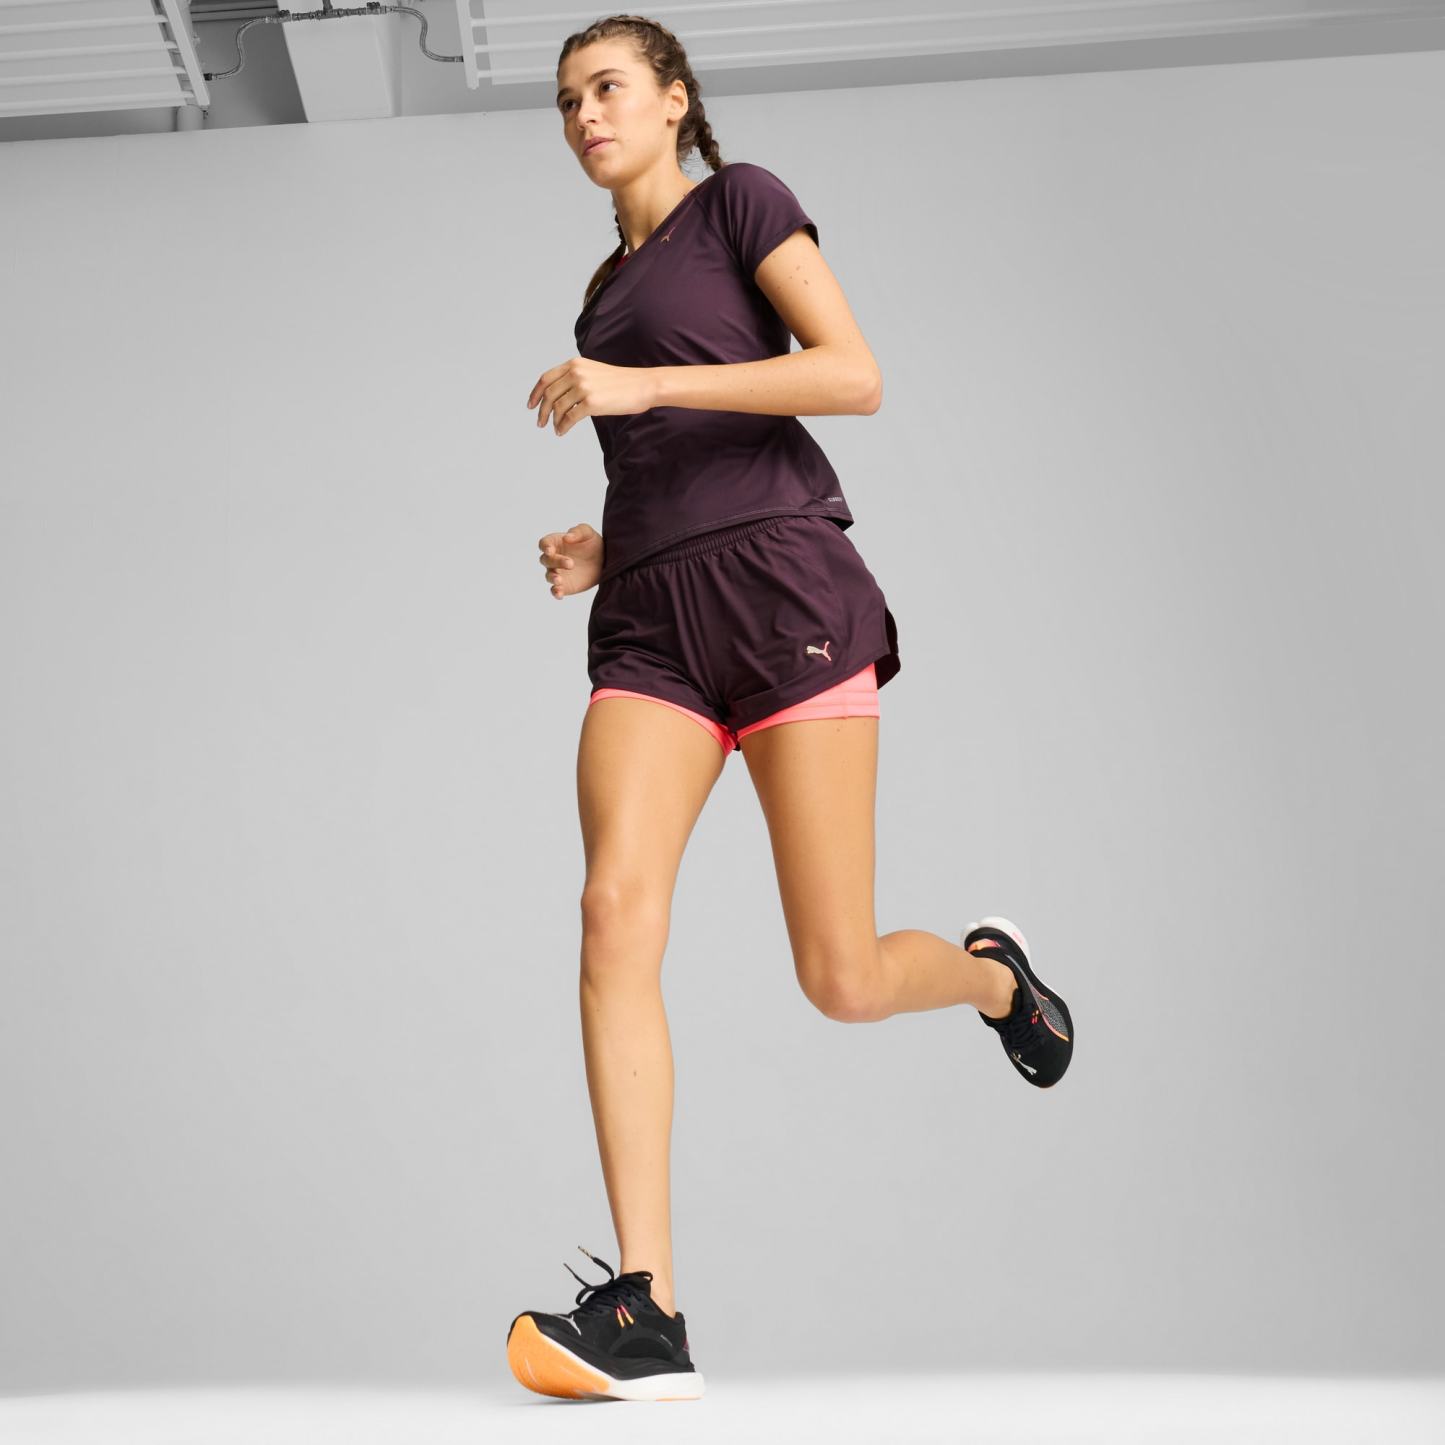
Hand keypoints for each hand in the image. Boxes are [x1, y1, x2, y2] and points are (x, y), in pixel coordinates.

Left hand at [527, 358, 656, 436]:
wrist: (643, 385)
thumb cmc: (622, 382)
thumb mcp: (594, 372)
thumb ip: (576, 378)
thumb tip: (560, 397)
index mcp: (575, 364)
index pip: (546, 378)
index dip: (535, 393)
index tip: (531, 405)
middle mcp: (576, 373)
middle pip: (549, 394)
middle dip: (542, 410)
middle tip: (540, 422)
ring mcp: (583, 387)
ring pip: (558, 407)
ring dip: (553, 420)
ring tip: (554, 428)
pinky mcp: (591, 403)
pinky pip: (569, 418)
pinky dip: (563, 426)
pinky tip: (562, 431)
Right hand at [538, 523, 603, 598]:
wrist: (604, 561)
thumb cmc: (593, 543)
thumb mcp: (588, 533)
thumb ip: (578, 531)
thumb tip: (566, 537)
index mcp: (556, 543)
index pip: (544, 544)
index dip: (545, 547)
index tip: (550, 550)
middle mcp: (554, 558)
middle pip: (546, 560)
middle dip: (556, 562)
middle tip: (571, 564)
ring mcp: (558, 573)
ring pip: (548, 576)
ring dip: (552, 578)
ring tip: (559, 580)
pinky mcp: (564, 586)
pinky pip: (555, 590)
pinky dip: (555, 592)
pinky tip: (559, 594)